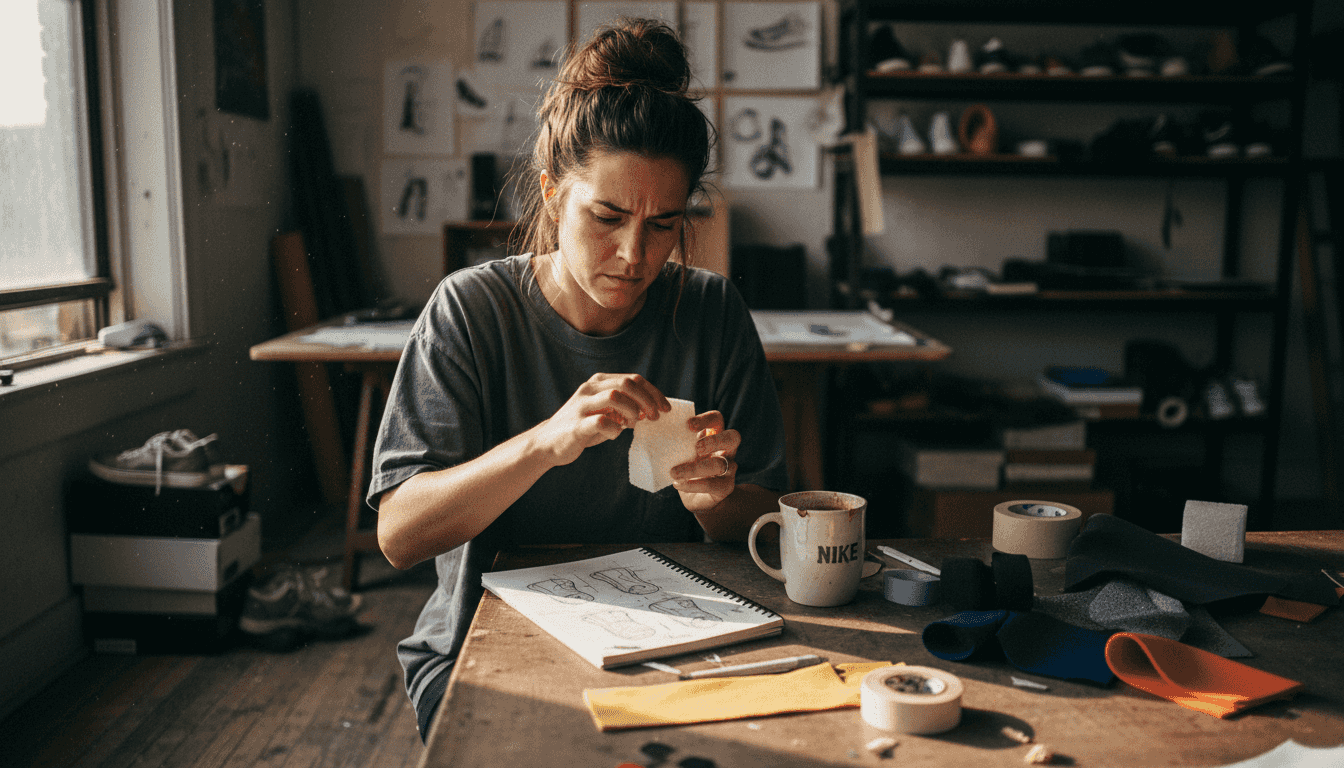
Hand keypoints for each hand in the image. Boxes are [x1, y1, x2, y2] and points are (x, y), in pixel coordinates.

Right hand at [535, 373, 669, 466]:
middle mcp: (590, 389)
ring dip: (632, 411)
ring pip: (615, 396)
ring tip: (633, 425)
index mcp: (599, 382)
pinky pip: (602, 422)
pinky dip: (615, 429)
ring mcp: (582, 405)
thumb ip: (624, 407)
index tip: (665, 408)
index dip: (653, 392)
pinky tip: (615, 434)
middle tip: (655, 417)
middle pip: (627, 383)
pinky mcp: (576, 425)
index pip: (633, 379)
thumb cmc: (581, 428)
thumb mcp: (604, 412)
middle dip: (647, 400)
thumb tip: (650, 410)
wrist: (547, 443)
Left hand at [671, 410, 739, 511]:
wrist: (696, 497)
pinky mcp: (725, 487)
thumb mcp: (680, 452)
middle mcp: (726, 450)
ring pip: (719, 464)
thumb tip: (650, 432)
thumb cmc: (686, 468)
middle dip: (714, 441)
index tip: (688, 425)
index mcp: (714, 436)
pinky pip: (712, 484)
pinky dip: (693, 484)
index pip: (717, 419)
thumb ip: (674, 442)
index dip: (706, 419)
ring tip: (674, 472)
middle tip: (697, 448)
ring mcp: (729, 469)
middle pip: (732, 437)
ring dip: (695, 468)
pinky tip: (679, 484)